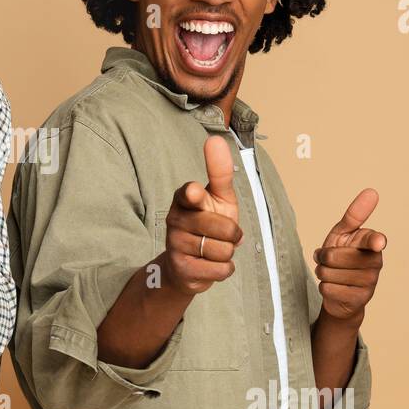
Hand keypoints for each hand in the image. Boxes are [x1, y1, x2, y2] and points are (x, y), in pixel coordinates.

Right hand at [162, 135, 245, 294]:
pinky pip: (220, 269)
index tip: (196, 192)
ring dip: (227, 253)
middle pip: (225, 228)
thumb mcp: (218, 197)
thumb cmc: (207, 225)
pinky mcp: (181, 267)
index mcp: (184, 197)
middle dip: (233, 235)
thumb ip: (220, 171)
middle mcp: (175, 219)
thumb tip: (215, 139)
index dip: (195, 195)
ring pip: (224, 251)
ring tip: (213, 250)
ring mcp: (176, 244)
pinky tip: (208, 265)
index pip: (191, 194)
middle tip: (222, 235)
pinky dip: (223, 269)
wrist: (186, 266)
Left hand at [312, 189, 385, 322]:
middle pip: (335, 257)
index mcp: (371, 243)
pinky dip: (325, 287)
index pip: (371, 240)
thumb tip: (372, 192)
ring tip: (333, 274)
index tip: (377, 242)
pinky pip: (328, 288)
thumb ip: (354, 216)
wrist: (341, 292)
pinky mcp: (361, 299)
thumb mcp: (343, 234)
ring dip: (323, 273)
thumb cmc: (341, 257)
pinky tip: (336, 288)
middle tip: (329, 260)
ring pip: (329, 273)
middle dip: (324, 258)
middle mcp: (375, 262)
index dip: (373, 241)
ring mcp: (370, 282)